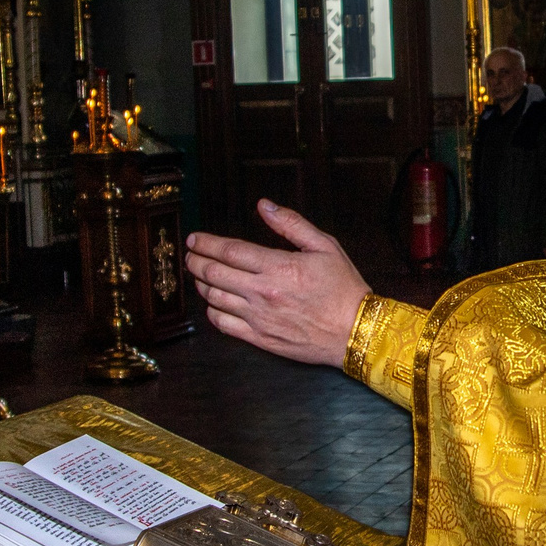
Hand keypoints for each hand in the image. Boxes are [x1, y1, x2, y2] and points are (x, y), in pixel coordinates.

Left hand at [184, 201, 371, 368]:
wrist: (355, 331)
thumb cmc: (343, 289)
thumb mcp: (324, 245)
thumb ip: (291, 224)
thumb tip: (264, 206)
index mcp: (278, 267)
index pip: (229, 251)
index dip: (206, 244)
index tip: (194, 239)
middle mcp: (263, 292)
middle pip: (214, 274)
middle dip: (196, 262)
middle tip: (190, 256)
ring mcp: (259, 318)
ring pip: (214, 299)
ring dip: (201, 285)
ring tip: (199, 276)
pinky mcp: (260, 338)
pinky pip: (224, 325)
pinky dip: (212, 312)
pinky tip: (213, 304)